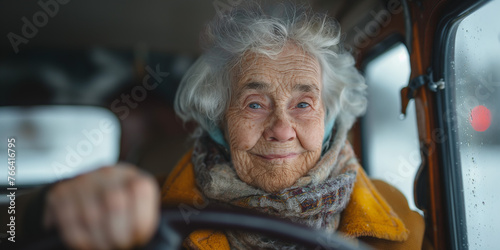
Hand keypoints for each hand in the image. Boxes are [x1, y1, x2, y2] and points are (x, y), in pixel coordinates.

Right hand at [43, 164, 159, 249]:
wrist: (84, 196)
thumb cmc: (120, 211)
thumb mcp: (139, 210)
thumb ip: (146, 221)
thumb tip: (163, 239)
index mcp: (135, 177)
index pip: (141, 191)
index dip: (141, 221)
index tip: (139, 238)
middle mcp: (110, 173)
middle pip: (115, 203)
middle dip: (118, 235)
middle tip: (119, 245)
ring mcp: (83, 180)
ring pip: (91, 215)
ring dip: (98, 241)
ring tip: (103, 246)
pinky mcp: (61, 192)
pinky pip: (68, 220)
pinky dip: (78, 239)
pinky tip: (87, 245)